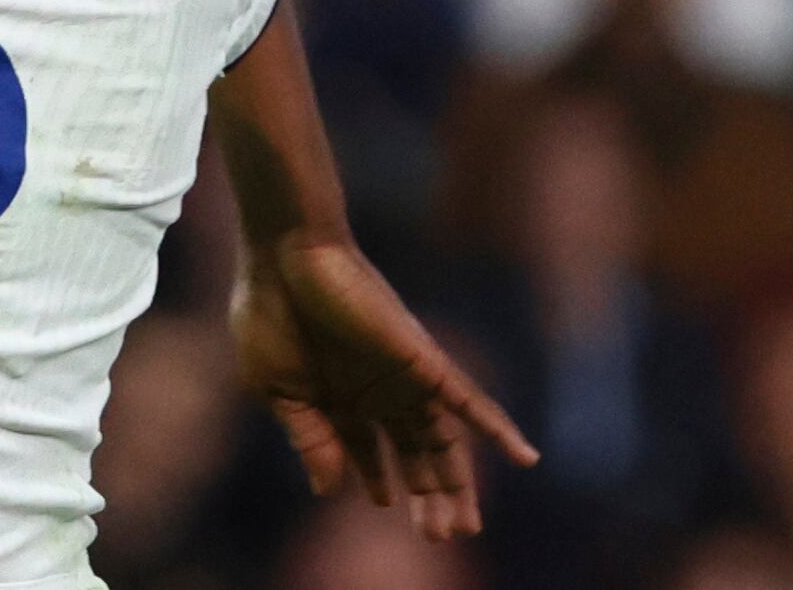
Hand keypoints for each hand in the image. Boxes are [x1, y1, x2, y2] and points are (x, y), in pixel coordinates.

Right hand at [233, 233, 536, 539]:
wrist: (285, 257)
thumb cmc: (269, 313)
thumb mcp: (277, 389)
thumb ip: (308, 437)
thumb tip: (328, 489)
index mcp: (339, 397)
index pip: (368, 449)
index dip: (378, 478)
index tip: (383, 502)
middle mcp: (378, 392)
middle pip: (414, 455)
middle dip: (426, 496)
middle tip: (438, 535)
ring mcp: (404, 379)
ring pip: (442, 443)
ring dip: (456, 485)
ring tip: (462, 526)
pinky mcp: (423, 362)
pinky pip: (469, 401)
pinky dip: (497, 429)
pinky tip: (524, 459)